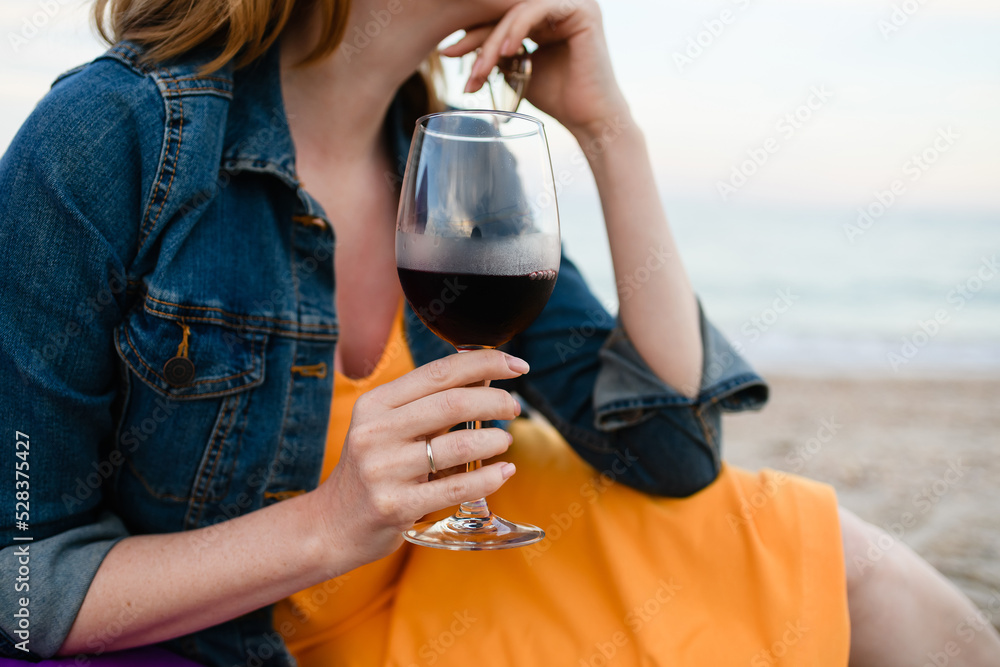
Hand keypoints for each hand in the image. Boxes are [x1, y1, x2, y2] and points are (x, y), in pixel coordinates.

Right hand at [311, 349, 526, 568]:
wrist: (333, 525)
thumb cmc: (373, 470)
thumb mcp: (388, 427)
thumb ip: (432, 402)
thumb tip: (485, 374)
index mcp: (375, 404)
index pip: (438, 372)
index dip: (484, 363)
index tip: (515, 364)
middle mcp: (375, 432)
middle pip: (452, 403)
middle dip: (495, 400)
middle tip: (513, 406)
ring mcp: (384, 471)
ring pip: (459, 446)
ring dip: (494, 440)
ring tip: (504, 440)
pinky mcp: (396, 506)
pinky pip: (456, 488)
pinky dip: (488, 478)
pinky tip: (504, 472)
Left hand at [441, 0, 631, 141]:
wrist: (589, 119)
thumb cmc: (558, 98)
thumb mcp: (518, 69)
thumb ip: (498, 53)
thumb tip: (458, 44)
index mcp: (547, 16)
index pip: (502, 17)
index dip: (474, 34)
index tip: (447, 53)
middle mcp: (560, 5)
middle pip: (506, 12)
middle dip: (477, 36)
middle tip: (451, 56)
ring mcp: (573, 4)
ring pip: (518, 12)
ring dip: (493, 39)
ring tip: (479, 67)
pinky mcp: (582, 11)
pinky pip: (537, 11)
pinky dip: (517, 28)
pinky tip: (504, 51)